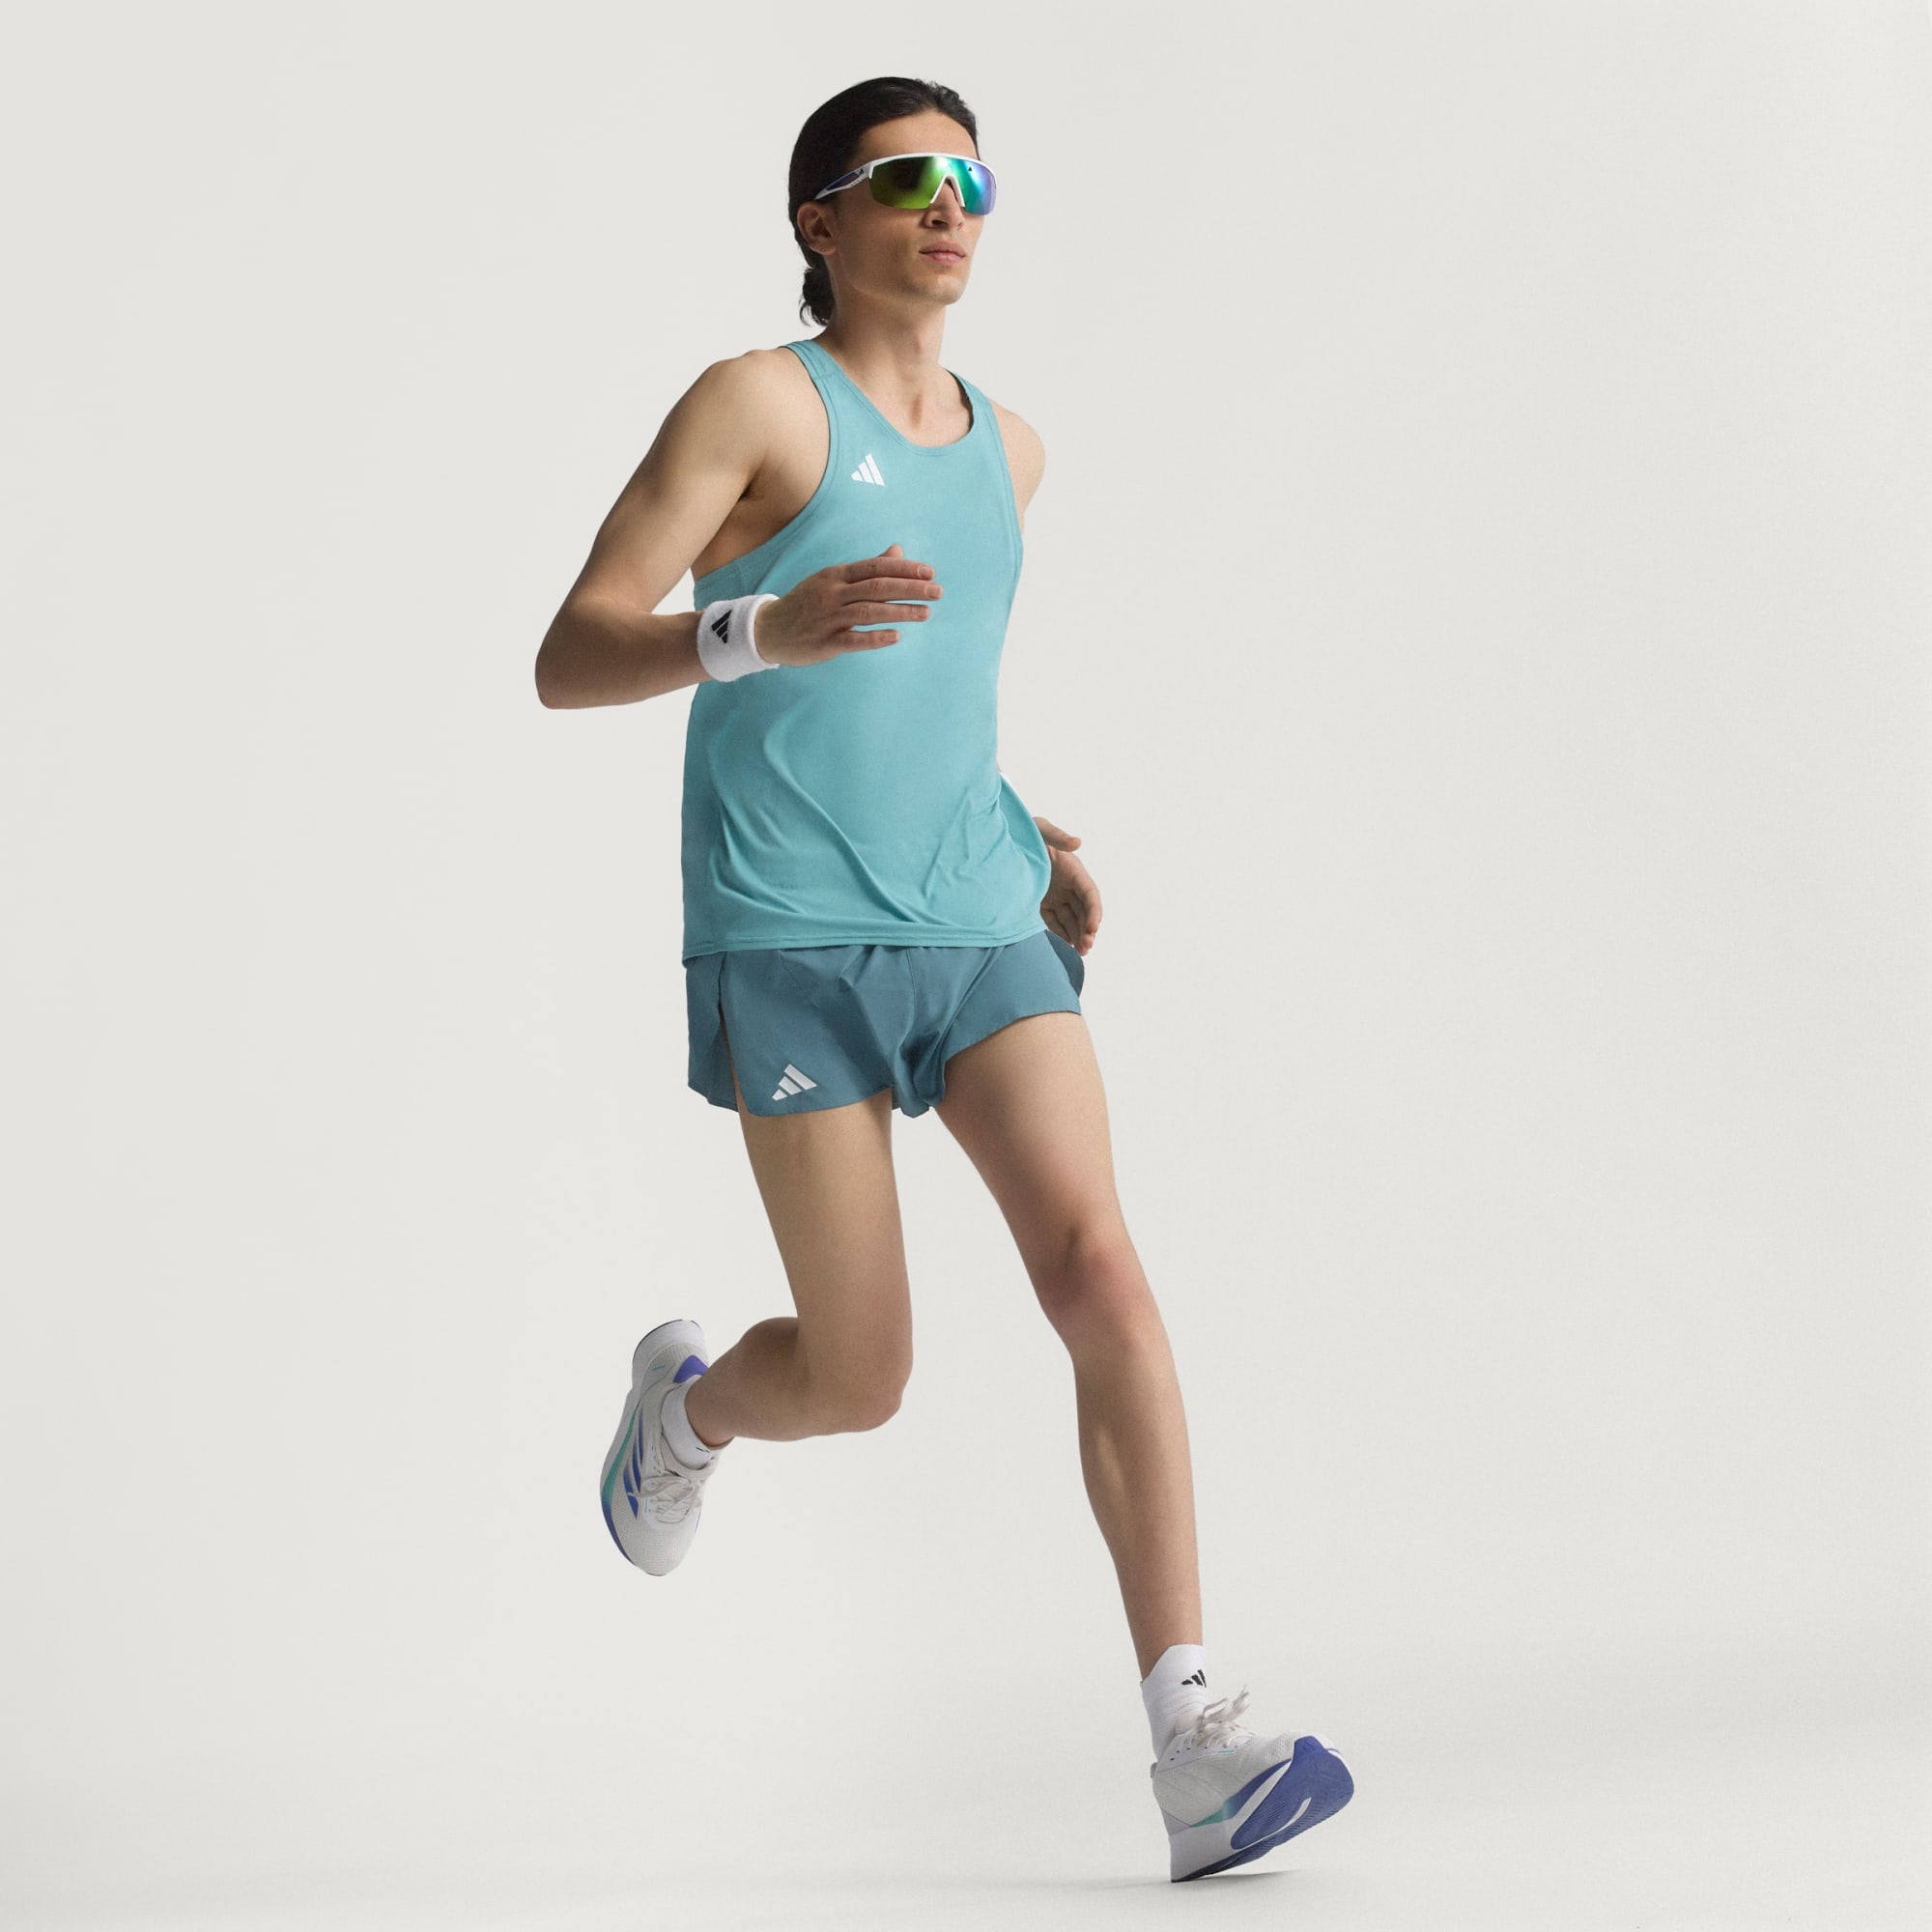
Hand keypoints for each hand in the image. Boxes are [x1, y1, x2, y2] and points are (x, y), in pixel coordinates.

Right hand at [754, 544, 942, 667]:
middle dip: (910, 588)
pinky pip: (852, 639)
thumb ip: (867, 569)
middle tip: (937, 592)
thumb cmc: (806, 603)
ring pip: (868, 612)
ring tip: (925, 613)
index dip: (905, 569)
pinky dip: (875, 638)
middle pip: (877, 587)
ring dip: (899, 612)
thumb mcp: (832, 580)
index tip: (930, 572)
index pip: (876, 567)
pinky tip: (896, 637)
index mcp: (836, 575)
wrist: (766, 630)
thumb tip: (898, 551)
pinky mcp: (824, 642)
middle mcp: (833, 593)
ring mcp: (827, 618)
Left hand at [1034, 814, 1101, 954]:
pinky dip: (1061, 933)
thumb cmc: (1023, 829)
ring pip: (1071, 919)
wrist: (1000, 839)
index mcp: (1072, 868)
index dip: (1094, 912)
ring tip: (1079, 953)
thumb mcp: (1040, 829)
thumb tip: (1078, 842)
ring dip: (1077, 935)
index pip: (1090, 894)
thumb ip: (1057, 835)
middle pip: (1083, 911)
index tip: (1093, 929)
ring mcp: (1055, 894)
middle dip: (1088, 930)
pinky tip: (1065, 946)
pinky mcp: (1041, 902)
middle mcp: (1067, 883)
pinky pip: (1054, 921)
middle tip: (1086, 948)